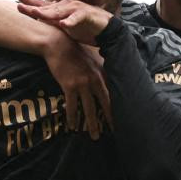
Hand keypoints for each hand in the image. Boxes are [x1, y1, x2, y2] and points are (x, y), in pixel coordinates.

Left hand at [14, 0, 112, 44]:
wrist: (105, 30)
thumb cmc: (84, 27)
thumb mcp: (63, 26)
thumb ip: (51, 23)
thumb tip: (36, 21)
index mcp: (59, 9)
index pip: (41, 4)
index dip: (28, 0)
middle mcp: (66, 6)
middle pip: (46, 7)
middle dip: (32, 6)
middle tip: (19, 5)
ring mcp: (76, 9)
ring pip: (59, 11)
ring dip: (48, 12)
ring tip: (36, 13)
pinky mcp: (86, 16)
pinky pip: (77, 18)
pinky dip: (70, 21)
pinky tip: (64, 24)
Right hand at [14, 0, 111, 139]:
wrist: (58, 43)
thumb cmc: (73, 51)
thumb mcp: (91, 59)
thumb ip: (98, 70)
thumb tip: (105, 80)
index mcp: (101, 73)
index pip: (112, 93)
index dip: (117, 106)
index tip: (122, 117)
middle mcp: (94, 80)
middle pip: (105, 104)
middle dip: (110, 119)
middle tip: (115, 132)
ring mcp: (82, 83)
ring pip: (90, 108)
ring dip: (92, 124)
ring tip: (95, 135)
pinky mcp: (69, 86)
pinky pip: (72, 106)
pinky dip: (73, 117)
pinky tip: (73, 126)